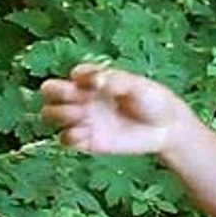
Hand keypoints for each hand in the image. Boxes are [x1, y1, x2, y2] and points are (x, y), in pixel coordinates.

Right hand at [39, 63, 191, 155]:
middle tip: (80, 101)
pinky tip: (86, 134)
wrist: (165, 128)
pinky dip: (69, 136)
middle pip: (49, 92)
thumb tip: (94, 81)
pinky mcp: (88, 141)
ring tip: (85, 117)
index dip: (77, 79)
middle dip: (56, 95)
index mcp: (93, 80)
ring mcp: (84, 119)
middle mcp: (84, 98)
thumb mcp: (137, 85)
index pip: (70, 75)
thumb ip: (115, 81)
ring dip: (60, 115)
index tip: (94, 84)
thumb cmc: (153, 100)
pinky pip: (64, 139)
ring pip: (50, 115)